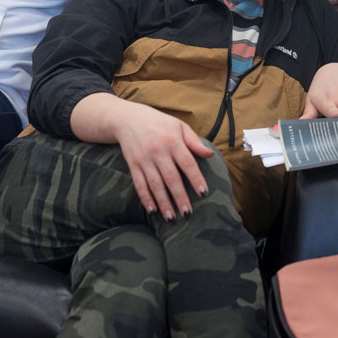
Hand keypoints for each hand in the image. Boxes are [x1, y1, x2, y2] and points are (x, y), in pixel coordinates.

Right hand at [111, 104, 215, 221]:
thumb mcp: (179, 126)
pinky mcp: (133, 165)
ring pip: (155, 185)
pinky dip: (146, 198)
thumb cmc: (159, 122)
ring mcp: (144, 159)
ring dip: (164, 202)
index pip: (187, 163)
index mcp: (173, 140)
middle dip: (180, 197)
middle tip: (188, 213)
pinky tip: (152, 210)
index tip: (204, 193)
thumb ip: (194, 142)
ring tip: (172, 218)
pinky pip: (139, 184)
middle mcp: (158, 151)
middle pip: (171, 178)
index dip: (196, 178)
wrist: (128, 119)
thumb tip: (210, 154)